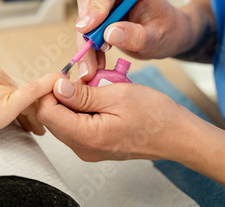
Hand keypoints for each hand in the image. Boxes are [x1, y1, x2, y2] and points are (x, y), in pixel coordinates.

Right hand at [0, 56, 60, 155]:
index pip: (3, 80)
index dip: (13, 96)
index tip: (20, 108)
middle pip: (15, 88)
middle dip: (24, 107)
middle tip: (33, 126)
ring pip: (22, 98)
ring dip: (32, 113)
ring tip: (35, 129)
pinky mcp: (3, 103)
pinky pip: (31, 94)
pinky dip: (46, 89)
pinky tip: (56, 86)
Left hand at [37, 77, 192, 161]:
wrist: (176, 134)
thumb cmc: (154, 115)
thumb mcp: (117, 95)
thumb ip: (83, 94)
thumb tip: (57, 87)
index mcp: (87, 137)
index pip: (48, 112)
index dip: (50, 89)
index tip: (64, 74)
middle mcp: (84, 148)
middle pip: (52, 117)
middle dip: (62, 94)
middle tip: (83, 79)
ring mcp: (88, 149)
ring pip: (63, 120)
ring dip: (73, 100)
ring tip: (96, 87)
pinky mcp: (94, 146)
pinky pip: (76, 124)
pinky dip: (82, 108)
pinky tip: (100, 98)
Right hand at [74, 0, 190, 80]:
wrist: (168, 34)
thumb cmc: (167, 30)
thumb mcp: (157, 38)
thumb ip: (136, 36)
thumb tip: (108, 34)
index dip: (96, 5)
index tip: (87, 28)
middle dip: (86, 29)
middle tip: (88, 56)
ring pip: (82, 15)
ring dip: (84, 43)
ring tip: (92, 67)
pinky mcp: (98, 13)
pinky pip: (85, 29)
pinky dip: (87, 48)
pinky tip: (95, 63)